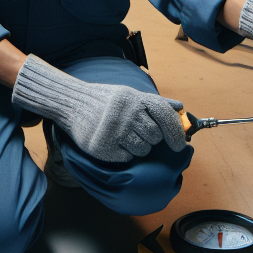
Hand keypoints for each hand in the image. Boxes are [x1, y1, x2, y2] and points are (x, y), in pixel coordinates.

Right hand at [12, 54, 186, 162]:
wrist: (72, 103)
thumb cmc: (105, 100)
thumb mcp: (129, 94)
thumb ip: (155, 102)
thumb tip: (180, 107)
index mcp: (135, 98)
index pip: (165, 115)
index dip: (175, 131)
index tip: (179, 145)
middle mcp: (126, 113)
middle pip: (155, 136)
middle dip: (150, 138)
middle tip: (137, 132)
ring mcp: (115, 130)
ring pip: (143, 150)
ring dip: (138, 148)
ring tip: (124, 137)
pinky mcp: (103, 147)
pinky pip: (127, 158)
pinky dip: (124, 154)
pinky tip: (114, 144)